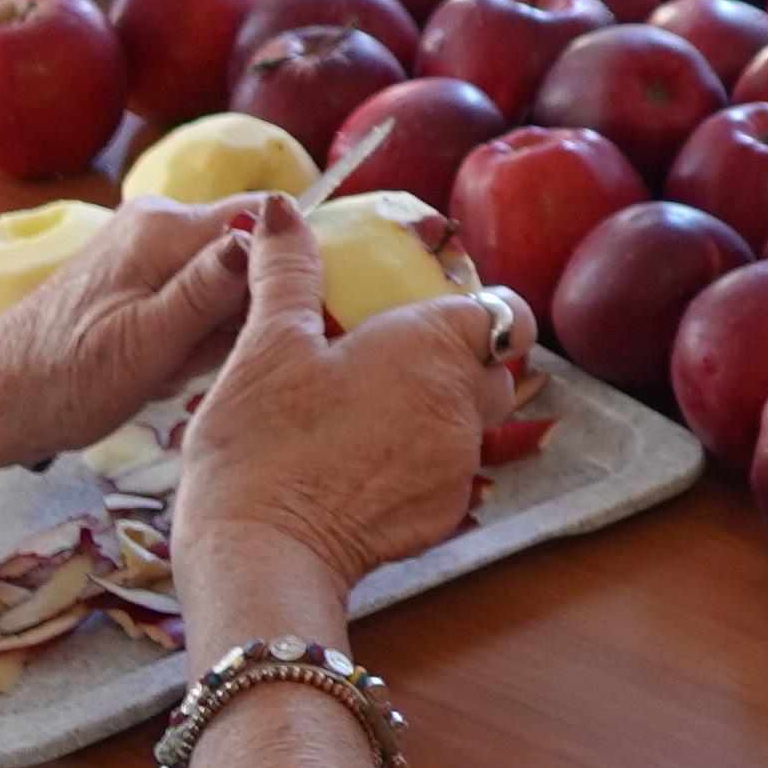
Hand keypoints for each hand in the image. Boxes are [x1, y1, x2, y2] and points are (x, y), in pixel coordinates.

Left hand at [0, 194, 265, 459]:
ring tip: (178, 366)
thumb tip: (274, 228)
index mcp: (166, 227)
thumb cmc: (67, 379)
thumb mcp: (147, 343)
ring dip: (217, 327)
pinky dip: (193, 331)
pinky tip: (165, 363)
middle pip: (249, 250)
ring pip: (225, 277)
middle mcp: (160, 219)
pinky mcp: (138, 269)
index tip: (284, 321)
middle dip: (245, 309)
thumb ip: (210, 287)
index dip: (290, 266)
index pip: (268, 220)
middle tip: (204, 359)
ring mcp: (147, 243)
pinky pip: (197, 292)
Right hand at [170, 202, 525, 591]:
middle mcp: (462, 405)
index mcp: (432, 348)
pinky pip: (447, 472)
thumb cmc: (260, 444)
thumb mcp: (266, 344)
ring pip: (472, 423)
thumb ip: (285, 271)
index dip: (480, 306)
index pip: (508, 312)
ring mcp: (458, 465)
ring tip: (364, 411)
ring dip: (435, 410)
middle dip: (455, 358)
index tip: (431, 308)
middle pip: (493, 368)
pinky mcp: (441, 514)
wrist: (259, 557)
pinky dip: (416, 460)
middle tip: (385, 357)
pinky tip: (357, 463)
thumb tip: (280, 210)